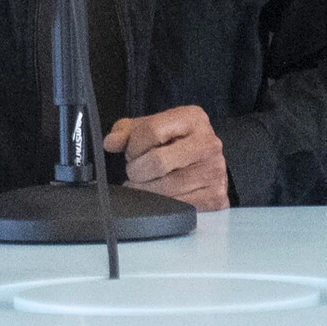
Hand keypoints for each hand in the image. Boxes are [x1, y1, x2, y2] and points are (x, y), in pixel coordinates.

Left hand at [105, 106, 227, 211]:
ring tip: (144, 184)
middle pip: (157, 161)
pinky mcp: (216, 196)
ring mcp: (214, 170)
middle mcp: (208, 143)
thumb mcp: (152, 128)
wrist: (207, 164)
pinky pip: (178, 206)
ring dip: (145, 190)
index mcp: (192, 118)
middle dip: (137, 170)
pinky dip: (161, 205)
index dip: (133, 145)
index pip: (152, 131)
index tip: (131, 152)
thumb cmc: (176, 144)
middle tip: (136, 172)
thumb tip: (110, 143)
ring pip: (165, 188)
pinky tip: (158, 197)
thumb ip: (127, 132)